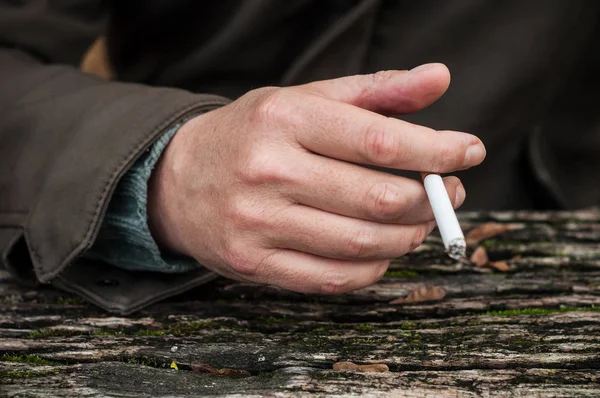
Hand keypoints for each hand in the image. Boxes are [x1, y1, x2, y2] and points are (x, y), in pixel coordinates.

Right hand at [148, 63, 485, 293]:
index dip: (436, 150)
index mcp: (285, 119)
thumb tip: (439, 79)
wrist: (177, 180)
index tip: (469, 152)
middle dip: (431, 199)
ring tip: (419, 219)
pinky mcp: (255, 264)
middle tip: (446, 190)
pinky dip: (374, 267)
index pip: (379, 139)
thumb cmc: (251, 135)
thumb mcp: (303, 99)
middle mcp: (269, 171)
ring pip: (363, 243)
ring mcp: (259, 223)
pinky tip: (383, 248)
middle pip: (379, 198)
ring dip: (409, 235)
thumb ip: (374, 91)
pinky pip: (335, 278)